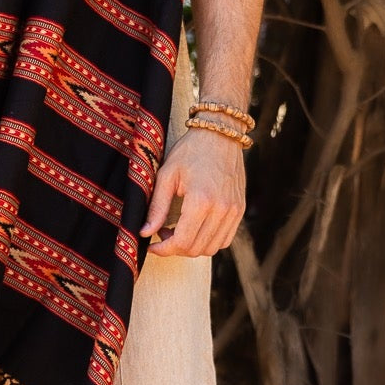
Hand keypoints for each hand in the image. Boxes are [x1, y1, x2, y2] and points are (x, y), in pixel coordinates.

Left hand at [139, 127, 245, 257]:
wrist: (220, 134)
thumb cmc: (190, 150)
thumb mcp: (167, 174)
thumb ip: (157, 207)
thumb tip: (144, 232)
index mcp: (201, 200)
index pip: (182, 242)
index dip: (164, 249)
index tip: (152, 245)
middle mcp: (222, 209)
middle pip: (197, 249)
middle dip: (175, 248)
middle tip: (163, 232)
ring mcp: (234, 211)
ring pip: (211, 248)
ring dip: (192, 247)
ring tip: (178, 230)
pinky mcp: (239, 209)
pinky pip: (225, 239)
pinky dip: (208, 241)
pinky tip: (195, 227)